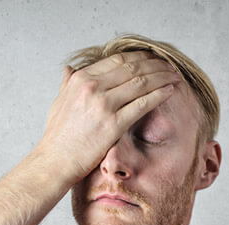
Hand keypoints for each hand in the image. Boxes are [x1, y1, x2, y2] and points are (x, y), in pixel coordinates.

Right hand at [38, 51, 180, 182]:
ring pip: (142, 82)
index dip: (139, 57)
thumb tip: (69, 69)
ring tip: (174, 76)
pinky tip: (170, 91)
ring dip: (162, 77)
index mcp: (80, 79)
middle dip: (156, 64)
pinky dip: (159, 95)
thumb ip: (67, 84)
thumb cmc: (57, 136)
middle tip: (169, 66)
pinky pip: (143, 104)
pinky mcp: (113, 124)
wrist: (54, 162)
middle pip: (133, 67)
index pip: (117, 60)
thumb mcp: (58, 102)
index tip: (152, 60)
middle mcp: (92, 87)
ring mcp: (103, 105)